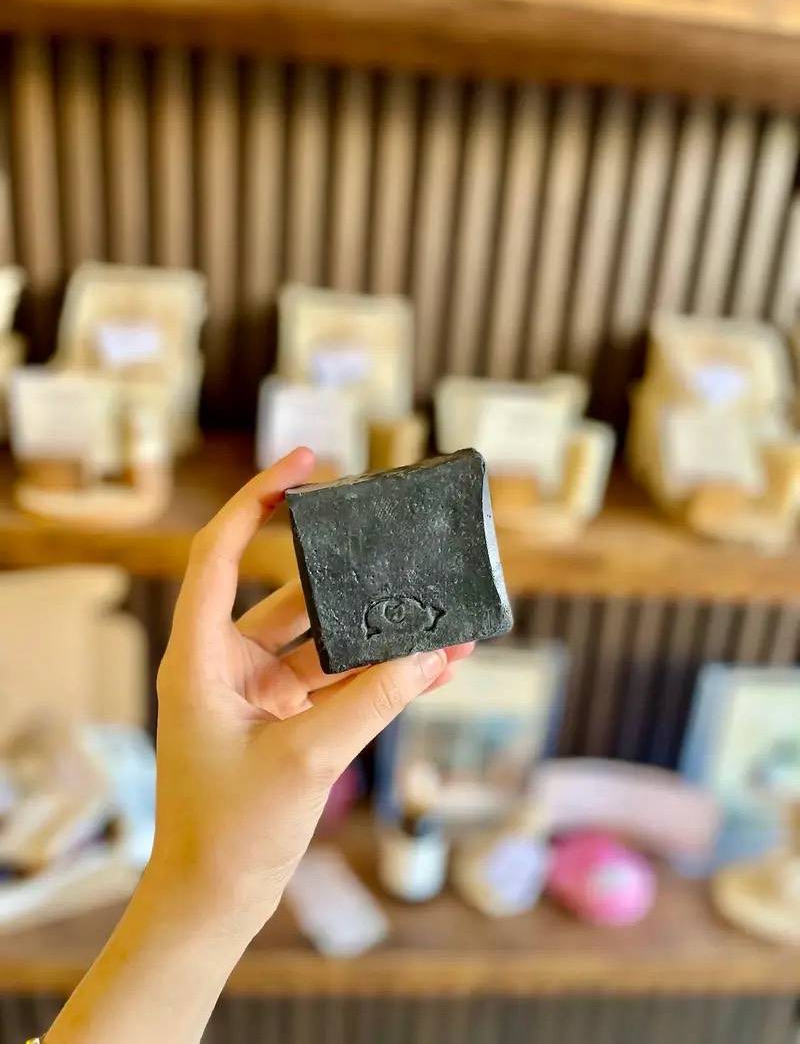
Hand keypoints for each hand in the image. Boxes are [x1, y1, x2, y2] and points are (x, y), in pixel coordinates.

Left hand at [149, 447, 473, 940]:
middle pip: (291, 595)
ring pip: (325, 644)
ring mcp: (258, 695)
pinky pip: (338, 684)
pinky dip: (379, 677)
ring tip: (441, 618)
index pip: (219, 554)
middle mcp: (227, 665)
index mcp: (202, 658)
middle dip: (350, 575)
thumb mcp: (307, 759)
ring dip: (379, 636)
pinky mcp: (285, 722)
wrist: (212, 904)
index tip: (303, 463)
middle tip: (397, 540)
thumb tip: (433, 652)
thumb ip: (373, 700)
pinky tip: (434, 667)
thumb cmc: (229, 835)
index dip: (256, 500)